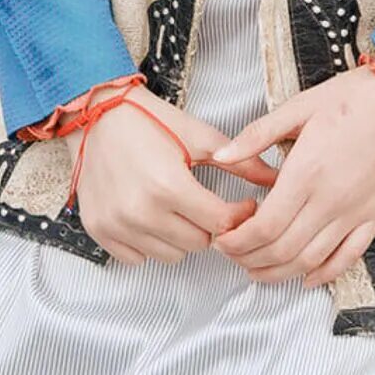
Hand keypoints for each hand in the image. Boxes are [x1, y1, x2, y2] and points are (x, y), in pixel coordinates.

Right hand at [75, 88, 267, 265]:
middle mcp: (141, 211)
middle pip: (198, 243)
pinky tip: (151, 217)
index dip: (238, 215)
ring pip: (169, 256)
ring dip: (180, 237)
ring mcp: (117, 225)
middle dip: (209, 225)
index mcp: (169, 185)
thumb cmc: (151, 121)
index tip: (241, 205)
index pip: (219, 224)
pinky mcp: (99, 231)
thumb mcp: (200, 137)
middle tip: (205, 202)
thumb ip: (240, 162)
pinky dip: (149, 244)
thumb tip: (276, 178)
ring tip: (177, 208)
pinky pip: (136, 259)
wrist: (99, 115)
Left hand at [212, 67, 374, 287]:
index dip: (237, 243)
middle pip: (281, 250)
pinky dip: (323, 274)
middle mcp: (330, 199)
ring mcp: (356, 212)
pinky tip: (306, 277)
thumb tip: (221, 155)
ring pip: (310, 261)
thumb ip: (258, 135)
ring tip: (258, 269)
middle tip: (233, 255)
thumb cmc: (358, 94)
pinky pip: (347, 259)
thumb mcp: (301, 105)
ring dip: (279, 273)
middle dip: (249, 260)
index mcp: (307, 171)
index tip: (223, 240)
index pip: (263, 227)